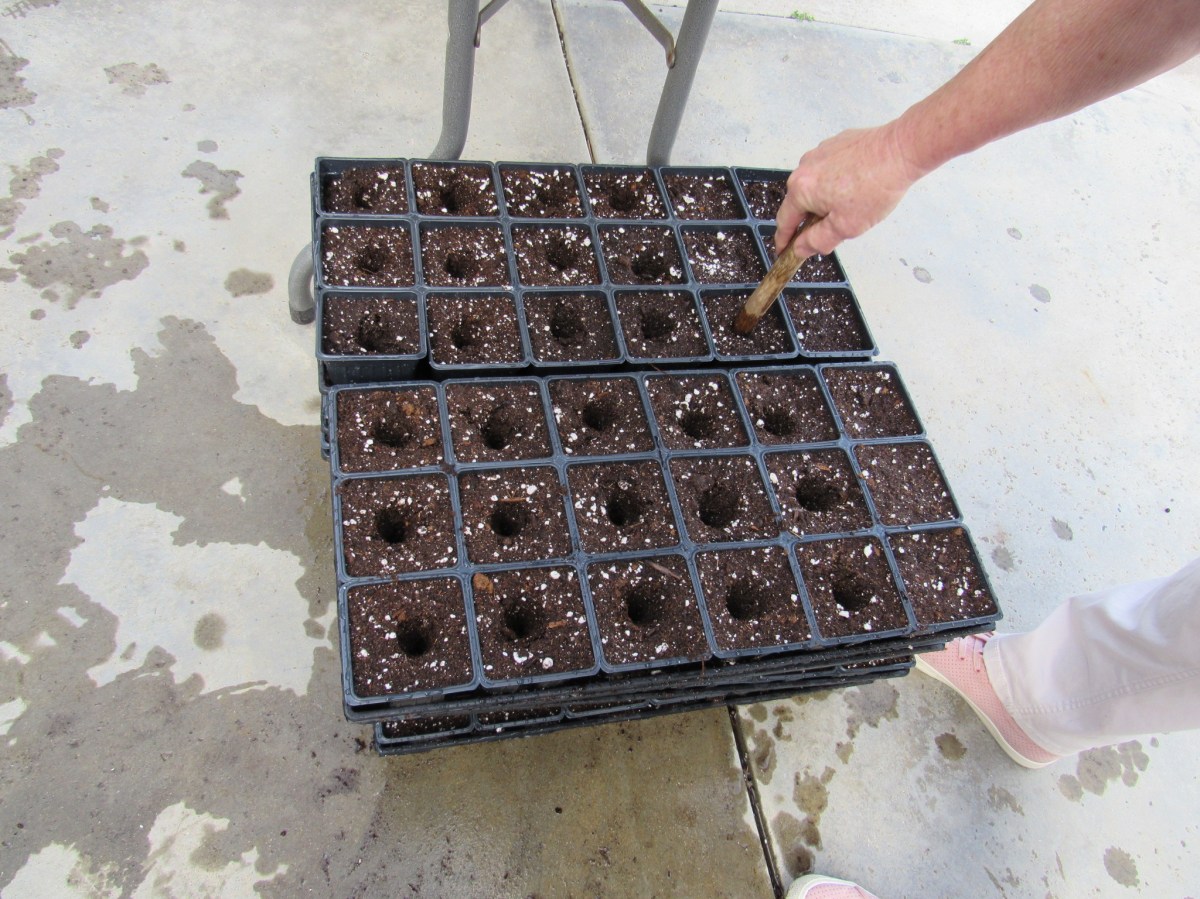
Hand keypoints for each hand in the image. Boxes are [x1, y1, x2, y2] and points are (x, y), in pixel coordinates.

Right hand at [775, 122, 923, 258]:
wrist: (900, 150)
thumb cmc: (875, 186)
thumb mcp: (845, 227)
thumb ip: (818, 241)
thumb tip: (800, 248)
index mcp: (801, 190)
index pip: (785, 221)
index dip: (784, 240)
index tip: (783, 250)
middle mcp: (804, 167)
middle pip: (800, 202)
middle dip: (812, 218)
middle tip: (834, 228)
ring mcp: (819, 152)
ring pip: (815, 184)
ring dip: (826, 198)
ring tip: (853, 203)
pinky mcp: (836, 144)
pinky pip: (829, 169)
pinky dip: (837, 180)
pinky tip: (857, 185)